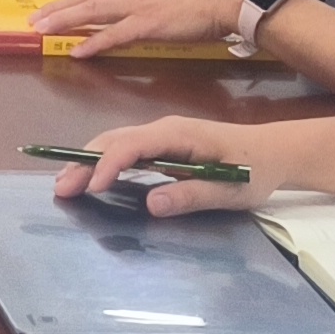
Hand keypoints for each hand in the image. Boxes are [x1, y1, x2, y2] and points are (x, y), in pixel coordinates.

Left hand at [38, 0, 249, 63]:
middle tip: (34, 21)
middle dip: (57, 9)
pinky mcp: (150, 25)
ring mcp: (139, 7)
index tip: (49, 7)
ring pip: (92, 12)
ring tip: (43, 32)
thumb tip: (129, 15)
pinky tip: (78, 51)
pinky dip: (94, 42)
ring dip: (65, 22)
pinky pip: (115, 35)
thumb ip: (144, 3)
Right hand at [52, 116, 274, 218]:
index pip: (134, 145)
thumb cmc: (255, 170)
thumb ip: (193, 195)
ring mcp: (161, 135)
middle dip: (84, 161)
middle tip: (60, 188)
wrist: (274, 151)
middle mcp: (164, 129)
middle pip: (115, 139)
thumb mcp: (231, 189)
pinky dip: (102, 161)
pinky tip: (90, 177)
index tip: (92, 188)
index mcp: (180, 134)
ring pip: (116, 142)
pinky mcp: (162, 145)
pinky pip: (125, 149)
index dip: (109, 164)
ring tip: (65, 184)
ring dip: (88, 160)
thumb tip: (152, 204)